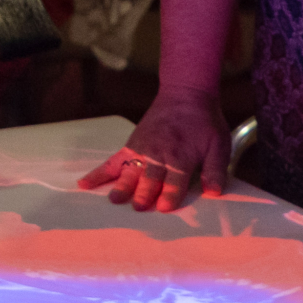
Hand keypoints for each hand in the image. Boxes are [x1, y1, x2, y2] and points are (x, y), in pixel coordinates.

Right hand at [78, 86, 229, 210]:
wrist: (185, 94)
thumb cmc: (204, 122)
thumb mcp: (219, 144)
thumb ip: (216, 170)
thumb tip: (215, 192)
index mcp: (180, 156)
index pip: (174, 180)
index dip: (170, 195)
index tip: (165, 208)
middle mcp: (158, 154)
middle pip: (150, 177)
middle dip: (144, 193)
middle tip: (138, 207)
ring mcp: (142, 149)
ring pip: (130, 171)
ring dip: (122, 185)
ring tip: (114, 199)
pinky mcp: (131, 145)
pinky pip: (112, 160)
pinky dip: (98, 173)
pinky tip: (84, 184)